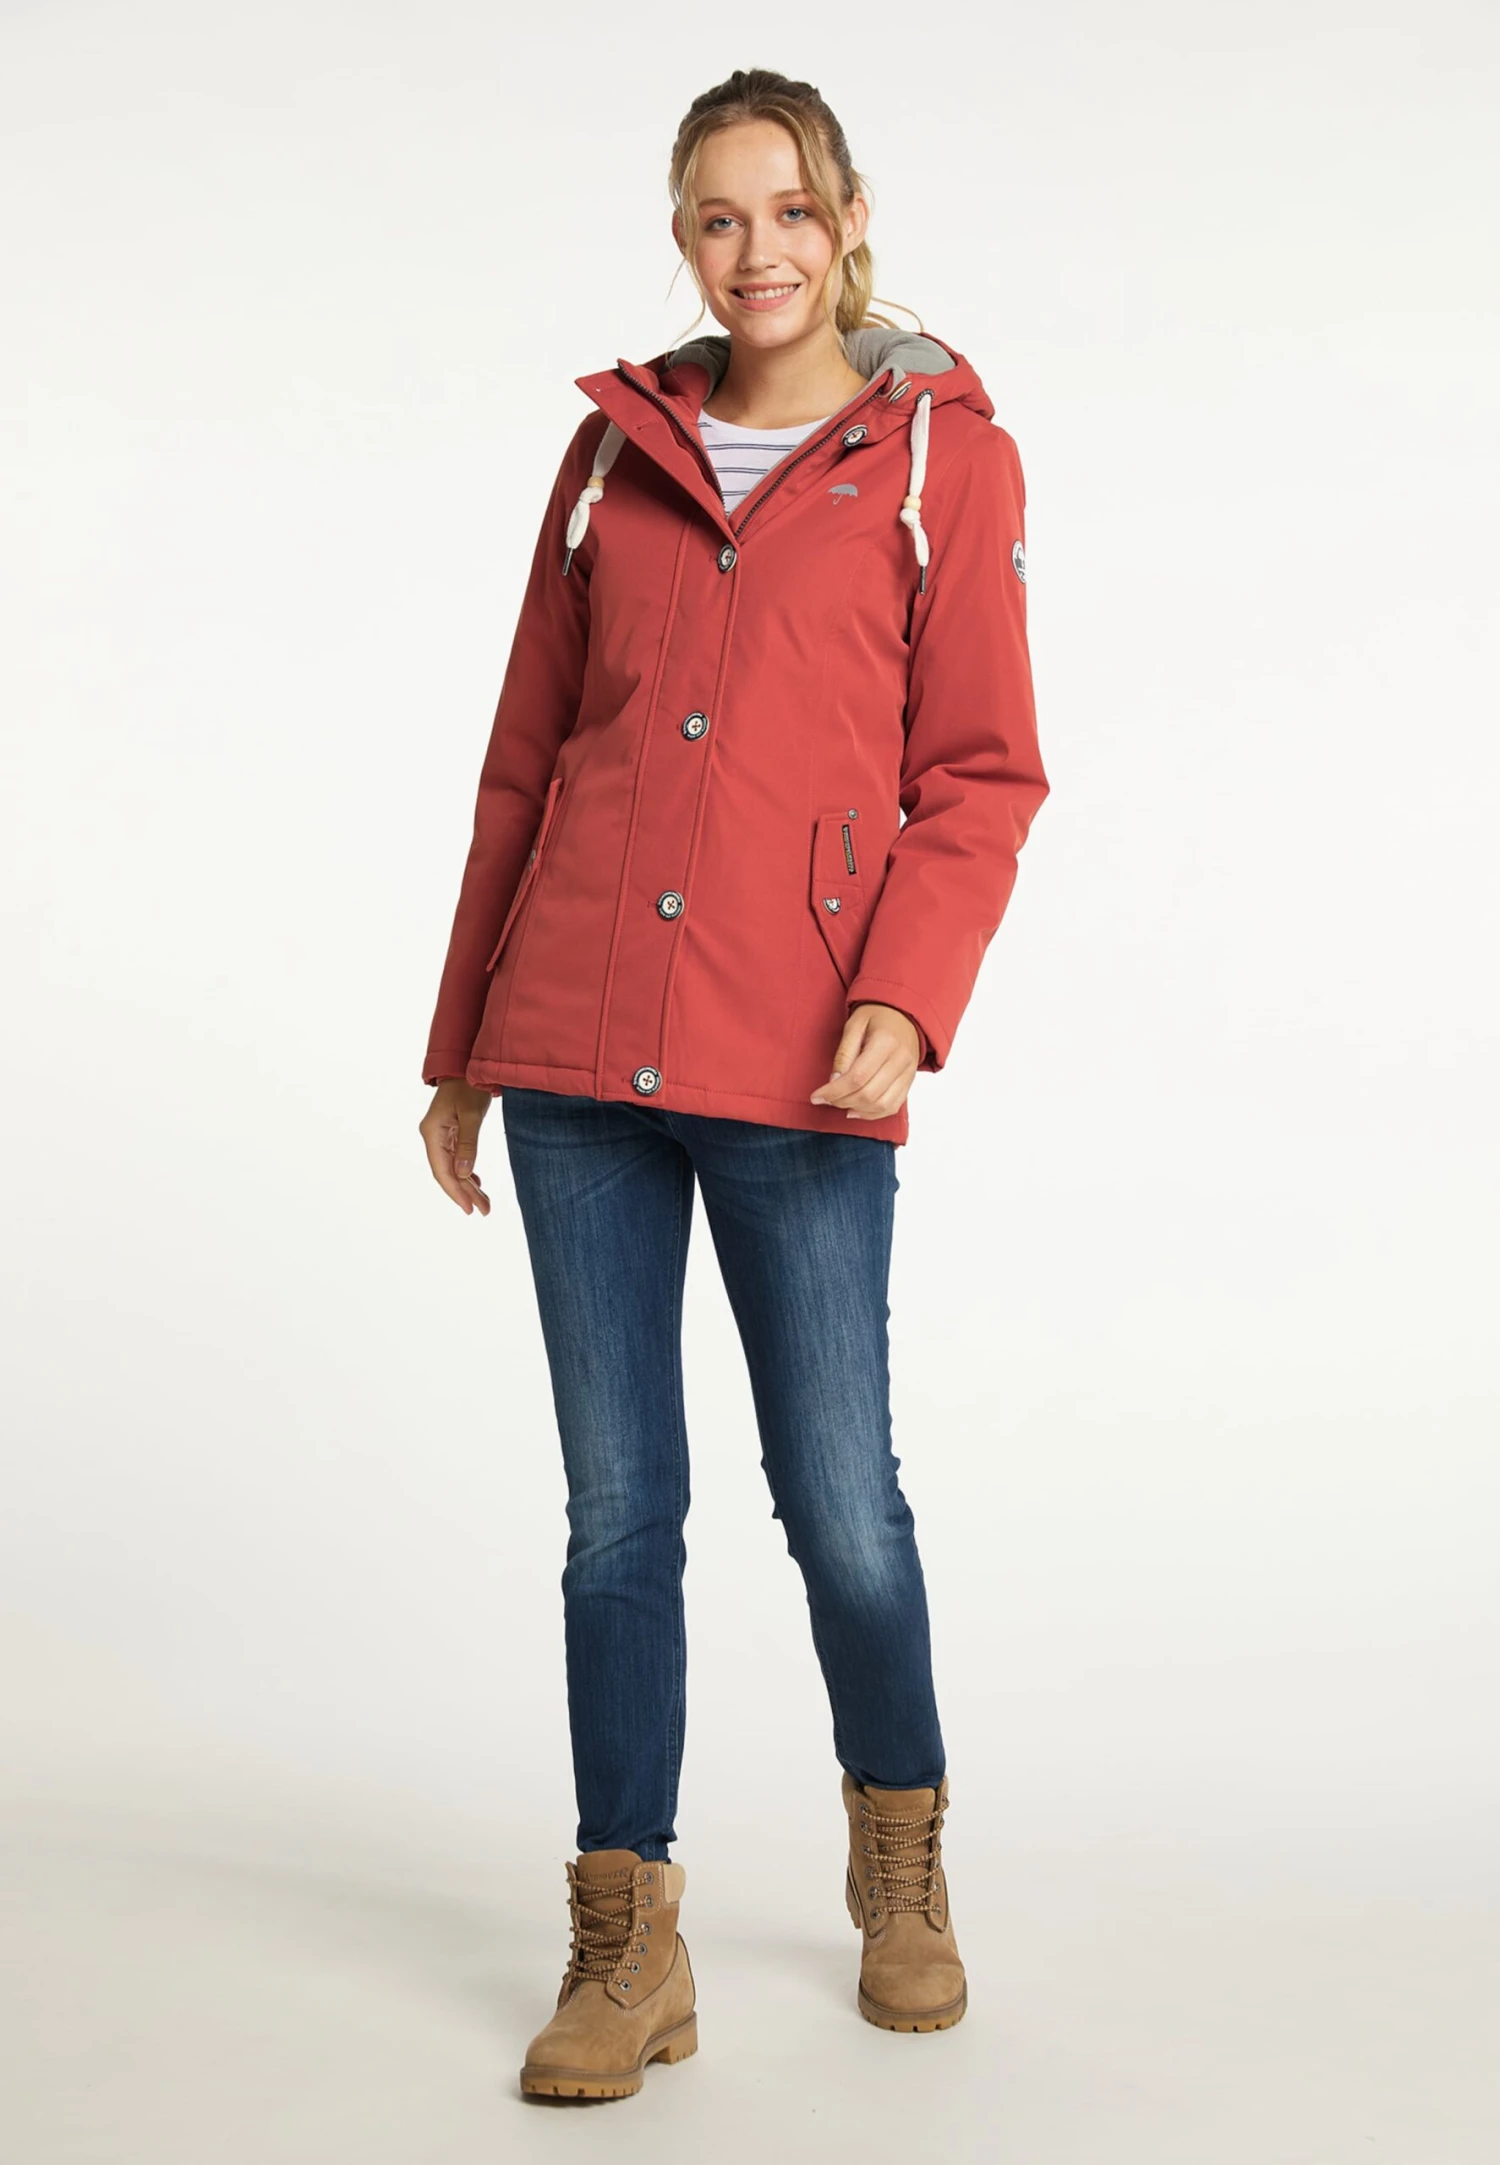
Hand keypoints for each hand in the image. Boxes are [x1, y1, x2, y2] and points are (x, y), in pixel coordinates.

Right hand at [419, 1079, 494, 1214]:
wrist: (466, 1064)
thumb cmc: (468, 1085)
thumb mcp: (471, 1114)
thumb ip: (468, 1143)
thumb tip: (465, 1173)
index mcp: (432, 1132)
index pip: (442, 1170)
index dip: (455, 1192)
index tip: (469, 1209)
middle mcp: (432, 1136)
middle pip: (447, 1172)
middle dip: (465, 1192)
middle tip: (484, 1210)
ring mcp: (440, 1134)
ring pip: (453, 1167)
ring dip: (468, 1184)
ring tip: (483, 1202)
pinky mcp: (450, 1132)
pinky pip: (456, 1158)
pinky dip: (467, 1171)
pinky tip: (476, 1182)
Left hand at [810, 1003, 920, 1120]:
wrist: (904, 1014)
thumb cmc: (876, 1016)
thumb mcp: (853, 1025)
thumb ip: (844, 1053)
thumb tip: (833, 1082)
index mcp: (885, 1042)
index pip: (857, 1077)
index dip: (834, 1091)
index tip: (816, 1096)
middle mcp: (901, 1060)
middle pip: (869, 1094)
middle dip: (842, 1101)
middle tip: (826, 1099)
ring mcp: (908, 1072)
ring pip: (882, 1105)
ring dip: (857, 1109)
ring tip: (839, 1103)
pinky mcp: (909, 1081)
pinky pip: (893, 1106)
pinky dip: (873, 1114)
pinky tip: (856, 1110)